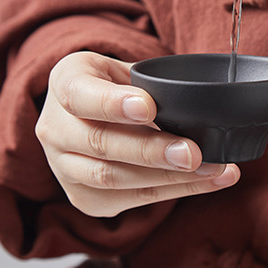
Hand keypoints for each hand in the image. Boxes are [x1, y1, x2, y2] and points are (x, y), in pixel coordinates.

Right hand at [35, 51, 239, 216]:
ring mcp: (64, 168)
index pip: (79, 95)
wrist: (91, 117)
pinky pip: (132, 198)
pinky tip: (209, 181)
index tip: (148, 107)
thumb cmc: (117, 86)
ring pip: (115, 178)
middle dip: (151, 151)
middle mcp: (54, 128)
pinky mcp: (84, 198)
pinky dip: (175, 190)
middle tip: (194, 153)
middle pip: (100, 143)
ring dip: (170, 178)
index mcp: (64, 83)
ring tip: (214, 170)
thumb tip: (200, 102)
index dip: (113, 104)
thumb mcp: (125, 69)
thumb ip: (149, 81)